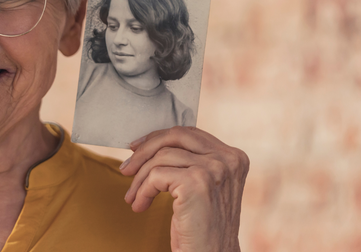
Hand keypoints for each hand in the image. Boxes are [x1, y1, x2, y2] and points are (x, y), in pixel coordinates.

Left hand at [118, 127, 248, 251]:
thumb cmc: (203, 227)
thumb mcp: (203, 187)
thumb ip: (190, 162)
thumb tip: (148, 143)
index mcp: (234, 157)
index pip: (189, 133)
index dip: (159, 137)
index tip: (137, 148)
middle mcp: (227, 159)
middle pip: (174, 136)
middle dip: (144, 151)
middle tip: (126, 169)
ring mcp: (213, 169)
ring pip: (160, 157)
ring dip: (140, 179)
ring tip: (133, 197)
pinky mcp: (196, 183)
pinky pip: (155, 176)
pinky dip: (142, 191)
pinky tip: (140, 206)